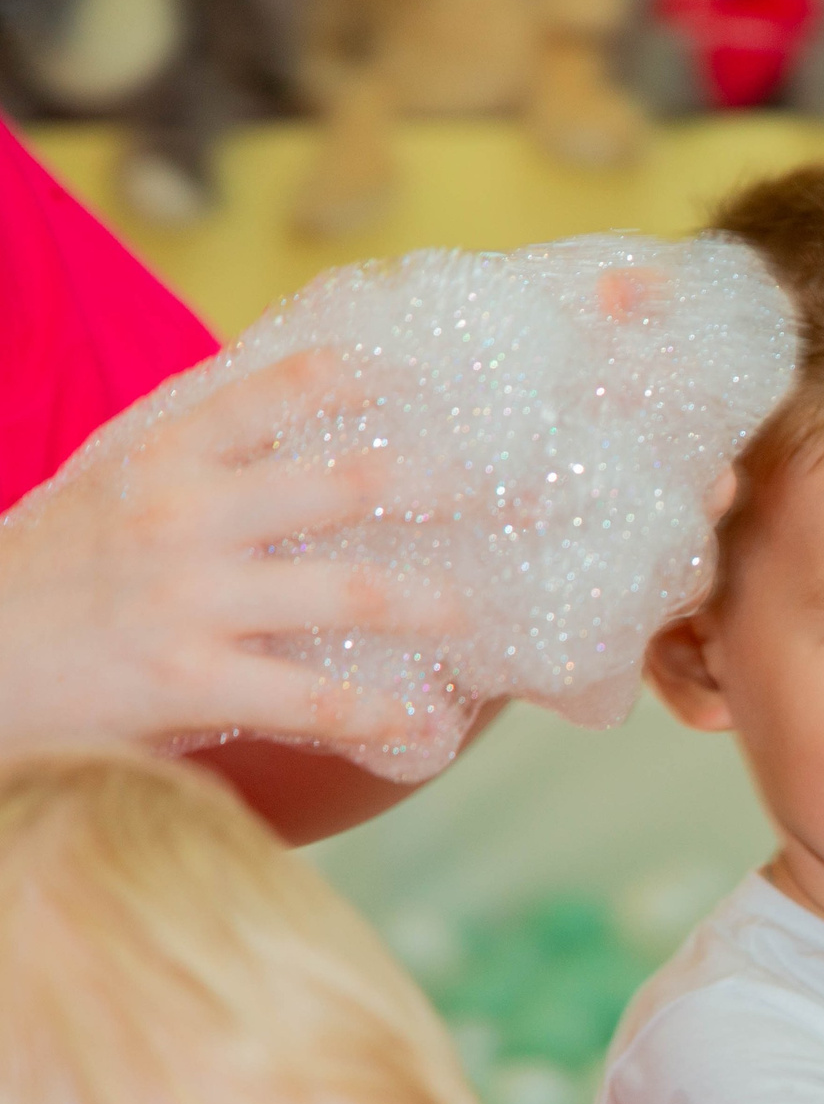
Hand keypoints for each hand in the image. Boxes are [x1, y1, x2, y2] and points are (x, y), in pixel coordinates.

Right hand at [0, 350, 459, 756]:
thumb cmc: (47, 575)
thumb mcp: (110, 487)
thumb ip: (197, 461)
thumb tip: (301, 430)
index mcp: (165, 455)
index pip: (280, 388)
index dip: (369, 379)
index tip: (433, 381)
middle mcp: (185, 515)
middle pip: (343, 483)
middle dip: (431, 490)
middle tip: (496, 500)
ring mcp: (189, 598)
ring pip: (347, 590)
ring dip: (428, 602)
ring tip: (474, 612)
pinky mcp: (187, 680)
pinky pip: (311, 697)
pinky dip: (377, 713)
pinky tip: (420, 725)